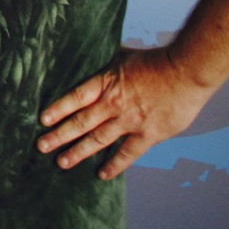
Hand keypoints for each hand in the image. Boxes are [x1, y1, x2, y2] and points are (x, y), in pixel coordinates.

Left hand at [36, 46, 215, 178]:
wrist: (187, 71)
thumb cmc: (158, 61)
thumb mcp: (125, 56)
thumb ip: (109, 63)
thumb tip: (95, 53)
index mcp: (106, 83)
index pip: (75, 97)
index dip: (58, 109)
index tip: (43, 120)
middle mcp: (113, 103)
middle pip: (80, 122)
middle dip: (59, 135)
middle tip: (41, 146)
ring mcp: (129, 121)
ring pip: (97, 140)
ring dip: (77, 152)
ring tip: (61, 162)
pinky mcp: (148, 134)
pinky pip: (127, 154)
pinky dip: (114, 166)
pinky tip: (102, 175)